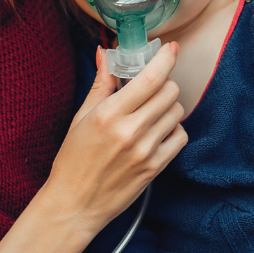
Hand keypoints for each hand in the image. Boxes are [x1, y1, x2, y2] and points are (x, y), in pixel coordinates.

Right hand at [44, 43, 186, 237]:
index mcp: (109, 114)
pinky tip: (157, 131)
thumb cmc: (73, 160)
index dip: (166, 59)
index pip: (150, 78)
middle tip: (150, 88)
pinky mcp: (156, 167)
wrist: (75, 204)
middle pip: (169, 92)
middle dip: (163, 83)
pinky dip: (173, 129)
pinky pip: (180, 136)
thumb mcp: (81, 118)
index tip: (171, 48)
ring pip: (177, 111)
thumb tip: (105, 53)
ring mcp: (146, 150)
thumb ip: (100, 84)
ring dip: (168, 106)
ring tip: (150, 112)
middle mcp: (130, 131)